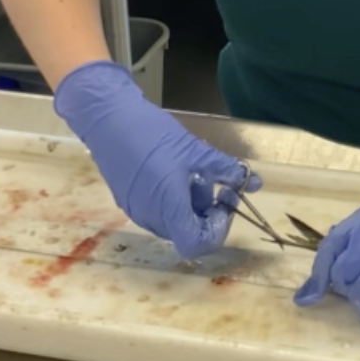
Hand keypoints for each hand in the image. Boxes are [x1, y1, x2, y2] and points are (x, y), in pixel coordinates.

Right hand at [54, 61, 260, 258]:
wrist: (105, 116)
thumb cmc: (152, 134)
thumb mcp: (196, 151)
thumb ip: (226, 170)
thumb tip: (254, 182)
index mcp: (168, 209)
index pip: (197, 244)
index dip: (217, 230)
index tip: (224, 204)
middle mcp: (151, 218)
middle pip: (187, 233)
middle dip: (207, 213)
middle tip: (216, 185)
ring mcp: (136, 210)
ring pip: (173, 221)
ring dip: (191, 205)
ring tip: (195, 173)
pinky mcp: (127, 201)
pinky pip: (158, 211)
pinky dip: (174, 200)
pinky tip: (175, 173)